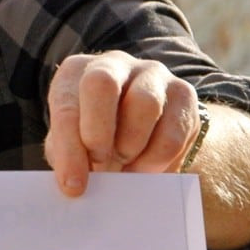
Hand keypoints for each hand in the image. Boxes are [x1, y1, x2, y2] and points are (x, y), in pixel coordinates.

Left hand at [43, 51, 200, 195]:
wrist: (137, 132)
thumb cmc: (93, 139)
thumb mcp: (72, 146)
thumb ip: (70, 159)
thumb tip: (74, 184)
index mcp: (75, 73)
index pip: (66, 104)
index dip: (69, 149)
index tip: (73, 185)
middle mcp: (113, 63)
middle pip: (102, 83)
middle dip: (99, 132)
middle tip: (100, 166)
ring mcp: (151, 74)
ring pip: (145, 103)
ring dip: (131, 146)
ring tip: (123, 168)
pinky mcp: (183, 93)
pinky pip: (174, 130)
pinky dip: (157, 159)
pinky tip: (144, 170)